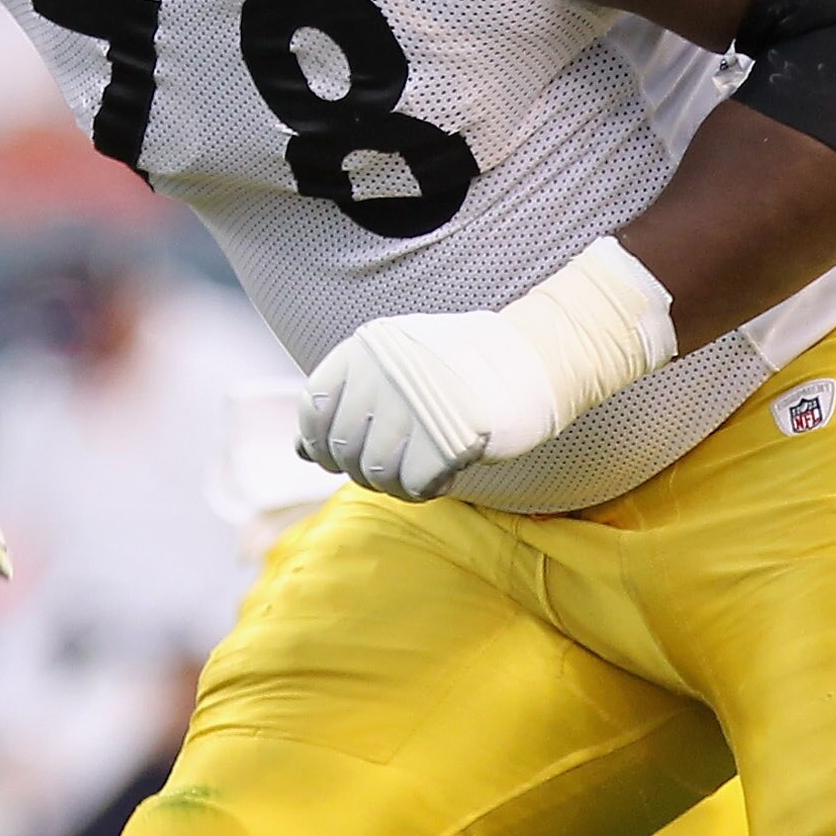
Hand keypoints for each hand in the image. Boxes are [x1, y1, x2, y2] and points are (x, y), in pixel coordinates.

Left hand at [300, 310, 563, 501]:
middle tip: (401, 463)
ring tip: (425, 466)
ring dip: (398, 482)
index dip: (320, 443)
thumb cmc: (461, 368)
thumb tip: (301, 452)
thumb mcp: (396, 370)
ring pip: (376, 474)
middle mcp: (383, 371)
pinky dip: (426, 488)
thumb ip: (349, 402)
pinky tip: (445, 470)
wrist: (535, 358)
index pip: (312, 410)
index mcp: (366, 347)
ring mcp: (415, 404)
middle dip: (366, 468)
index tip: (341, 455)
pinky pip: (413, 486)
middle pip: (344, 449)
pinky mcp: (447, 437)